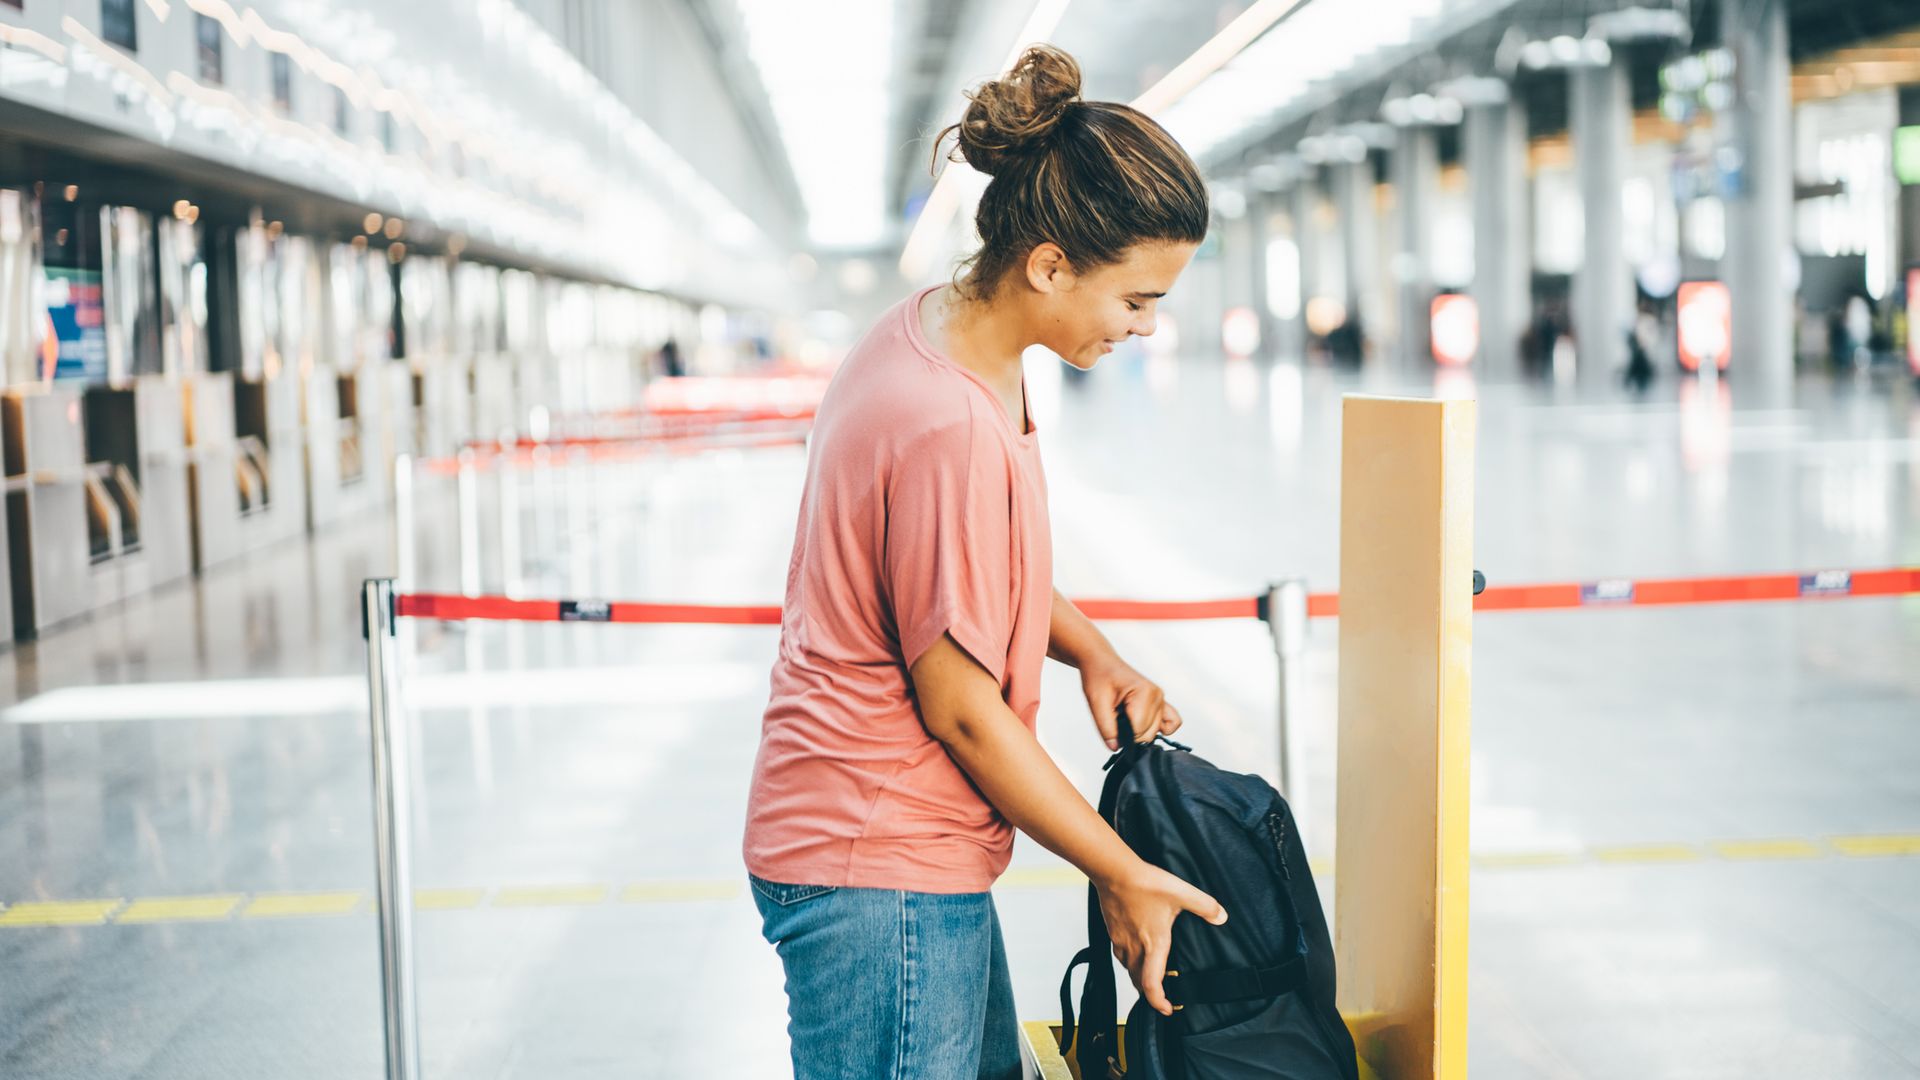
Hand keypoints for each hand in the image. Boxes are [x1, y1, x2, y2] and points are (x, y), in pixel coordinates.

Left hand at [1081, 655, 1182, 750]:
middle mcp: (1157, 696)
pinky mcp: (1160, 703)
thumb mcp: (1096, 703)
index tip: (1111, 721)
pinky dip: (1162, 730)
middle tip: (1115, 717)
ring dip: (1138, 731)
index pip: (1138, 730)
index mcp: (1144, 693)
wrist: (1101, 663)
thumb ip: (1106, 729)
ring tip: (1125, 716)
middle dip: (1128, 733)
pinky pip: (1172, 722)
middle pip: (1147, 734)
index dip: (1121, 733)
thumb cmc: (1100, 677)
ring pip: (1154, 732)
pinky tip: (1145, 727)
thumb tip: (1115, 748)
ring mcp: (1161, 699)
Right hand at [1095, 860, 1227, 1016]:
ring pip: (1127, 969)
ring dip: (1138, 978)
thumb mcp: (1182, 893)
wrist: (1114, 872)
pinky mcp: (1112, 931)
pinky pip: (1119, 955)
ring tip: (1149, 976)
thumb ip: (1204, 906)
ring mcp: (1121, 940)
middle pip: (1138, 982)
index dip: (1159, 1002)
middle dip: (1150, 993)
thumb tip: (1221, 917)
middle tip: (1162, 996)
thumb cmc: (1144, 884)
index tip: (1169, 1008)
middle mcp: (1135, 947)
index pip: (1151, 984)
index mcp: (1154, 944)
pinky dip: (1128, 961)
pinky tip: (1134, 951)